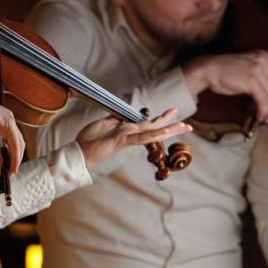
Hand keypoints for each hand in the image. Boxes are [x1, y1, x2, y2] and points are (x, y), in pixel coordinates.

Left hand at [76, 109, 191, 170]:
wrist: (78, 153)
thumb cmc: (87, 141)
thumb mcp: (101, 124)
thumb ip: (113, 119)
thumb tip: (121, 114)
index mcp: (126, 131)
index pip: (146, 126)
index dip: (160, 121)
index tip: (172, 115)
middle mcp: (130, 135)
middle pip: (155, 129)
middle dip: (172, 127)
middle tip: (189, 126)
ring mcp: (128, 138)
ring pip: (152, 132)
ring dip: (169, 129)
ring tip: (185, 127)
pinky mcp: (123, 140)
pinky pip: (141, 137)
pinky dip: (154, 133)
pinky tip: (165, 131)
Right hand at [182, 50, 267, 122]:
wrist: (208, 69)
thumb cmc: (225, 69)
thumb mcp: (247, 63)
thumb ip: (261, 68)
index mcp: (264, 55)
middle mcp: (263, 60)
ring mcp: (257, 70)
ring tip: (267, 117)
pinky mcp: (250, 81)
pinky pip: (263, 100)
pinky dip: (264, 111)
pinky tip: (260, 116)